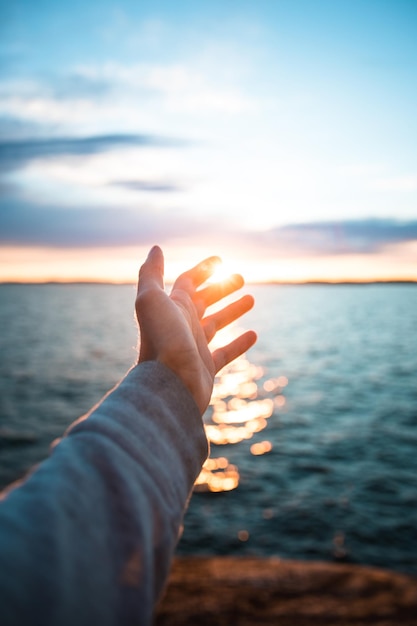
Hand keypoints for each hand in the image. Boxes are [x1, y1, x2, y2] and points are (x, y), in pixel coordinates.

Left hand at [136, 246, 256, 413]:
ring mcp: (195, 347)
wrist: (167, 385)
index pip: (188, 282)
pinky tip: (253, 334)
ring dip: (233, 310)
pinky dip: (239, 344)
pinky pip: (226, 353)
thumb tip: (155, 248)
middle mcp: (183, 325)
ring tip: (252, 299)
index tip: (220, 260)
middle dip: (222, 287)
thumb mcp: (151, 300)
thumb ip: (151, 274)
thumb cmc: (161, 340)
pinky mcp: (206, 368)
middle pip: (204, 301)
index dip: (203, 270)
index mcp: (172, 308)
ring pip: (216, 323)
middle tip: (242, 277)